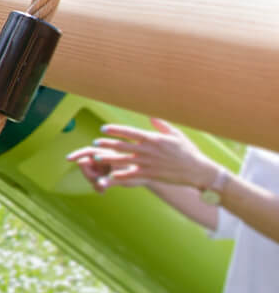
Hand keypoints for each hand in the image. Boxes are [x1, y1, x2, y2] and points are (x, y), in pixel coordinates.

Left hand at [67, 118, 220, 192]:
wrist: (198, 171)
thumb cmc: (188, 151)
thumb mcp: (176, 135)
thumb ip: (161, 125)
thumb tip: (151, 116)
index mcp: (153, 139)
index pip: (130, 132)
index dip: (115, 130)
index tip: (103, 129)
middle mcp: (149, 151)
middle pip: (123, 146)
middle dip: (107, 144)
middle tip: (95, 142)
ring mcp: (149, 164)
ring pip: (124, 160)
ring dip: (108, 158)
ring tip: (97, 156)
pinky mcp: (151, 175)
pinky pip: (132, 175)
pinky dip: (120, 174)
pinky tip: (110, 174)